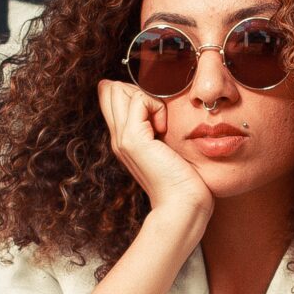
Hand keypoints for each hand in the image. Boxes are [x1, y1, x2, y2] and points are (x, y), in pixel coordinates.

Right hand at [97, 77, 214, 233]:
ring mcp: (121, 138)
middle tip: (158, 115)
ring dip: (146, 97)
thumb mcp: (167, 146)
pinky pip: (138, 99)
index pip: (110, 95)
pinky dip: (156, 106)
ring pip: (119, 90)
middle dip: (137, 90)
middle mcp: (117, 137)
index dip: (132, 91)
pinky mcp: (133, 139)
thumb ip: (158, 126)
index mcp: (123, 138)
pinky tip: (165, 129)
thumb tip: (158, 102)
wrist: (182, 204)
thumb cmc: (183, 178)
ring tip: (161, 124)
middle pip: (110, 89)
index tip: (156, 112)